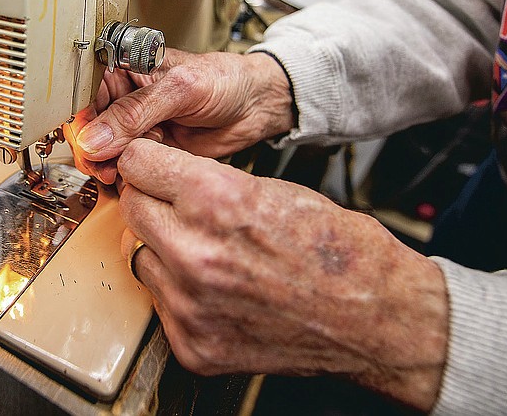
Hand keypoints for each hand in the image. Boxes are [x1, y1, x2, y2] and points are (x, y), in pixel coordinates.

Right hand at [68, 49, 294, 183]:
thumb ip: (136, 112)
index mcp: (126, 66)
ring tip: (115, 172)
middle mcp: (126, 95)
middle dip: (92, 147)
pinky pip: (123, 163)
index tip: (85, 140)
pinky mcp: (149, 147)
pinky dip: (122, 173)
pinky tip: (129, 176)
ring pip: (103, 148)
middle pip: (89, 124)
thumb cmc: (226, 80)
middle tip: (102, 163)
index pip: (86, 91)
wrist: (256, 106)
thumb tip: (95, 137)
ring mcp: (136, 123)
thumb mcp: (180, 89)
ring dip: (105, 163)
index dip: (81, 117)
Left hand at [117, 139, 449, 411]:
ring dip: (163, 250)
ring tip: (208, 253)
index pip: (137, 164)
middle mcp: (194, 253)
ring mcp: (190, 304)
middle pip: (131, 208)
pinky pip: (160, 303)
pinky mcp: (193, 344)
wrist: (374, 317)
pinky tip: (217, 289)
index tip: (152, 166)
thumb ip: (205, 182)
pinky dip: (180, 294)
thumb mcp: (270, 188)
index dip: (148, 161)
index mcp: (215, 200)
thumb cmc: (336, 250)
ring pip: (140, 256)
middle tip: (180, 208)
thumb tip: (163, 178)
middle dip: (152, 201)